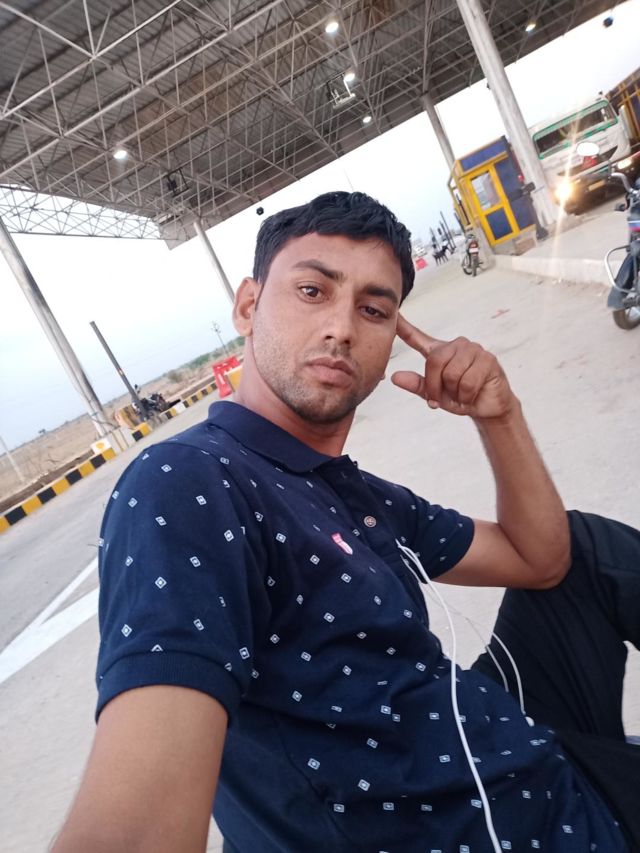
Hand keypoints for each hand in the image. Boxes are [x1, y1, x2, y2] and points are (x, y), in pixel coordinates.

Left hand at [391, 314, 515, 419]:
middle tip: (441, 399)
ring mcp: (473, 349)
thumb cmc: (461, 398)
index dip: (404, 327)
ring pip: (452, 373)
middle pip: (434, 361)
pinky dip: (467, 396)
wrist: (488, 408)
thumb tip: (394, 377)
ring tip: (461, 394)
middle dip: (435, 386)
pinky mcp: (487, 359)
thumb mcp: (435, 395)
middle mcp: (455, 346)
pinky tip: (473, 394)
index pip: (418, 337)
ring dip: (454, 392)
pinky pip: (468, 382)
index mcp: (440, 352)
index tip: (393, 314)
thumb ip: (417, 385)